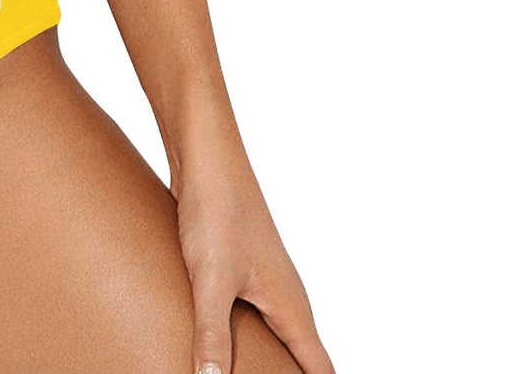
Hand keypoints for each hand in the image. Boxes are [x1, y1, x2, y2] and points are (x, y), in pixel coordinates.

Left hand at [174, 143, 331, 373]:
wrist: (206, 157)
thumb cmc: (217, 212)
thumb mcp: (210, 279)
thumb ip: (212, 334)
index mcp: (293, 310)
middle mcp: (288, 301)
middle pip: (303, 363)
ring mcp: (267, 284)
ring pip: (281, 340)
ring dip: (271, 363)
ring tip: (244, 370)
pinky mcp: (244, 271)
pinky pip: (257, 319)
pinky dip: (250, 341)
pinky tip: (222, 346)